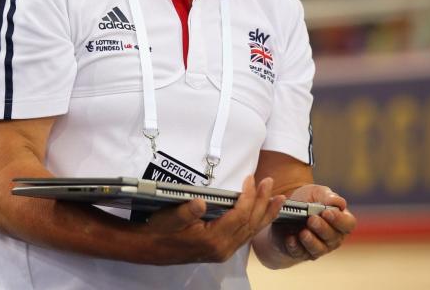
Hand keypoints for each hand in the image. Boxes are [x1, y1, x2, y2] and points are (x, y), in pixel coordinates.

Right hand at [145, 175, 285, 263]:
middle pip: (250, 223)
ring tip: (279, 199)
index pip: (239, 216)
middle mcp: (223, 249)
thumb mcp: (170, 217)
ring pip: (251, 231)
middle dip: (263, 202)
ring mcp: (224, 251)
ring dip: (265, 214)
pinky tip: (262, 214)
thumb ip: (186, 211)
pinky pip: (245, 235)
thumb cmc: (160, 230)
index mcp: (213, 240)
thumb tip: (200, 203)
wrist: (150, 249)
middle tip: (270, 183)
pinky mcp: (222, 250)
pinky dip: (256, 222)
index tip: (251, 179)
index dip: (248, 196)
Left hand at [272, 184, 355, 261]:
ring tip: (303, 232)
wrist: (286, 210)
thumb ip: (328, 196)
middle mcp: (333, 238)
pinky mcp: (302, 253)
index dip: (339, 220)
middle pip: (333, 238)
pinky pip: (300, 253)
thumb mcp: (317, 193)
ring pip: (318, 249)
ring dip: (311, 241)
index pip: (348, 224)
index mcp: (341, 221)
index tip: (327, 212)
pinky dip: (295, 246)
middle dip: (322, 228)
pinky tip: (290, 239)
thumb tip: (339, 203)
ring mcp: (319, 248)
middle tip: (312, 219)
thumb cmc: (307, 200)